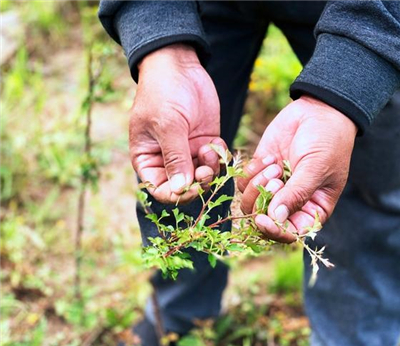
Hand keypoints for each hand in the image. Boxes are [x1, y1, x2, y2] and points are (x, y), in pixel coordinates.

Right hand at [130, 44, 225, 203]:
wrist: (179, 65)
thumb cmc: (164, 92)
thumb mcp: (168, 125)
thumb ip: (175, 158)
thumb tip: (179, 190)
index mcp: (148, 159)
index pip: (160, 189)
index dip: (176, 194)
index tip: (191, 187)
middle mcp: (168, 159)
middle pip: (185, 186)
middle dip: (198, 182)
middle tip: (206, 170)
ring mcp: (188, 151)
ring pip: (203, 175)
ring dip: (210, 168)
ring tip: (209, 149)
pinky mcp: (205, 141)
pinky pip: (216, 159)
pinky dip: (219, 155)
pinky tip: (215, 140)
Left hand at [238, 95, 356, 242]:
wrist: (319, 110)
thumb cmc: (328, 141)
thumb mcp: (316, 168)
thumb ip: (296, 194)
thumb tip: (276, 219)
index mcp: (312, 209)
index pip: (290, 233)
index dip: (274, 231)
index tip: (263, 219)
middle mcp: (291, 202)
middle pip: (265, 221)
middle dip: (263, 204)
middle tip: (276, 179)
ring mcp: (274, 186)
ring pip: (250, 202)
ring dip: (258, 185)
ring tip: (275, 165)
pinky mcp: (260, 170)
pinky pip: (244, 182)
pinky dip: (252, 171)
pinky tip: (270, 158)